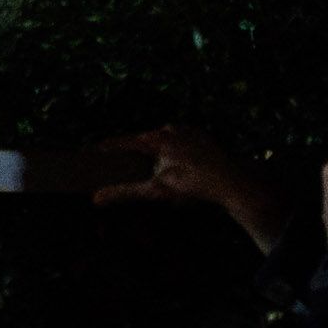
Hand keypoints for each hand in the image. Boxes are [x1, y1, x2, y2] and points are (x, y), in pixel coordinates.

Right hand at [96, 126, 291, 252]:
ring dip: (159, 152)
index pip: (126, 141)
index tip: (95, 149)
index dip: (110, 147)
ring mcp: (189, 132)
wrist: (233, 183)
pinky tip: (180, 167)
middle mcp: (172, 129)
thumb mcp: (156, 191)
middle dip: (138, 152)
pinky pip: (182, 143)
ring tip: (158, 168)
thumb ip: (125, 192)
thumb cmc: (193, 185)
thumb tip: (96, 197)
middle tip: (130, 163)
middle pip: (146, 140)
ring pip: (165, 141)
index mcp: (158, 138)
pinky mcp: (204, 138)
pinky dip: (176, 152)